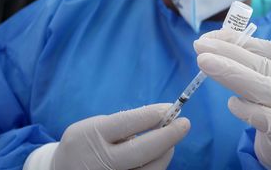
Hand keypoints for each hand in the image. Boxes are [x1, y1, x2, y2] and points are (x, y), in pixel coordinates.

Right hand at [53, 103, 189, 169]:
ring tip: (169, 140)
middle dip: (169, 136)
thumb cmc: (85, 143)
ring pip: (151, 168)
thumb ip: (123, 123)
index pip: (128, 122)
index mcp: (92, 135)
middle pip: (143, 150)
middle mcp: (101, 161)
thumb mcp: (94, 126)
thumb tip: (162, 118)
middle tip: (185, 123)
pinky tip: (158, 155)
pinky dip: (157, 165)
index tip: (171, 108)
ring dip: (166, 152)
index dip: (152, 115)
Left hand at [194, 30, 270, 167]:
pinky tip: (231, 103)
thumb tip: (218, 41)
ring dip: (231, 74)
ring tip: (204, 63)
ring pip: (263, 88)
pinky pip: (266, 119)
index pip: (265, 47)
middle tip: (200, 46)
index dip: (235, 41)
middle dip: (228, 53)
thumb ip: (255, 62)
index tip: (207, 38)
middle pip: (262, 65)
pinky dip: (247, 110)